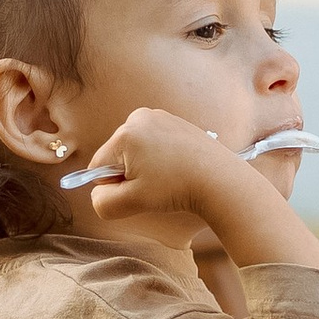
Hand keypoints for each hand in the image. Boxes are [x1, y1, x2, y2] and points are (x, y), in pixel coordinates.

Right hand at [75, 109, 318, 271]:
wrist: (221, 180)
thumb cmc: (176, 189)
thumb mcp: (131, 203)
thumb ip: (102, 201)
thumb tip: (98, 191)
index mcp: (125, 132)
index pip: (98, 166)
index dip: (114, 185)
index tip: (140, 190)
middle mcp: (140, 116)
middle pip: (117, 155)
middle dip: (130, 174)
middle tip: (157, 184)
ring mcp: (160, 116)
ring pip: (135, 151)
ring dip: (146, 167)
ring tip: (170, 176)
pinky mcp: (176, 122)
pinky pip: (154, 144)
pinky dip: (160, 159)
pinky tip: (178, 167)